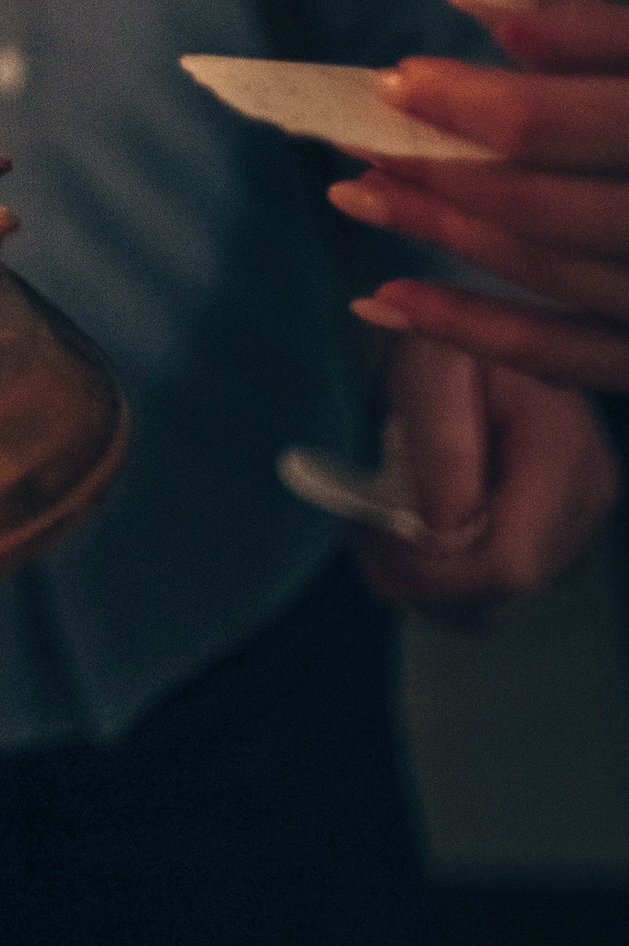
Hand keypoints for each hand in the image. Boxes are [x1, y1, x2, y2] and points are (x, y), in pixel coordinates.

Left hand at [335, 0, 628, 392]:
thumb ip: (603, 34)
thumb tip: (482, 14)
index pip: (558, 125)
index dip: (468, 103)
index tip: (396, 78)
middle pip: (541, 209)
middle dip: (434, 174)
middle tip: (349, 139)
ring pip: (548, 280)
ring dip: (439, 242)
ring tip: (358, 197)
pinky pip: (567, 358)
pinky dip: (472, 333)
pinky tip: (387, 302)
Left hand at [351, 330, 615, 622]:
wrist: (466, 339)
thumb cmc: (444, 342)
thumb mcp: (430, 369)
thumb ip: (442, 447)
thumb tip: (443, 536)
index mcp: (565, 455)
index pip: (509, 564)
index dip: (431, 572)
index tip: (365, 531)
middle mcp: (587, 502)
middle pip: (501, 595)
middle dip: (417, 582)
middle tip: (357, 531)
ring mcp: (577, 528)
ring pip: (495, 607)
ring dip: (422, 587)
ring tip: (374, 532)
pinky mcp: (555, 543)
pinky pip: (495, 594)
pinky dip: (441, 583)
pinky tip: (406, 540)